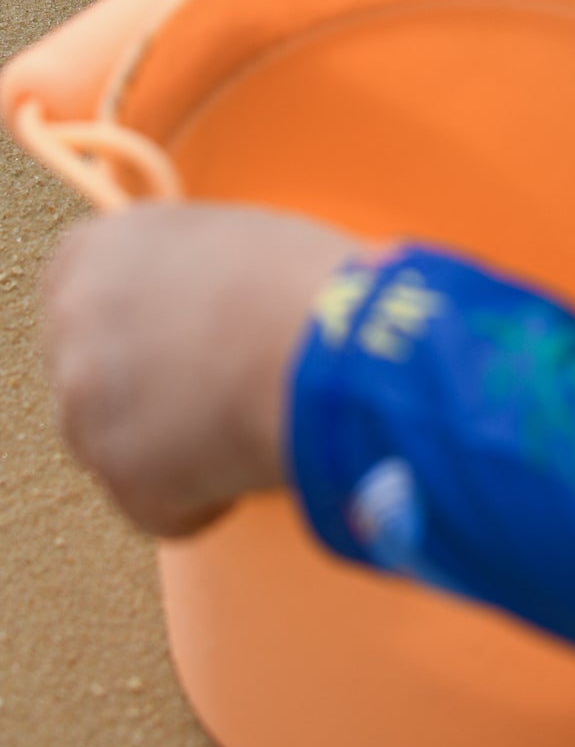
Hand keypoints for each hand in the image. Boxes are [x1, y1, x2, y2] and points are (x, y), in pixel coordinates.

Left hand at [43, 203, 356, 538]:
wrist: (332, 346)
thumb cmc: (301, 285)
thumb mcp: (224, 241)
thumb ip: (178, 272)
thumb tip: (185, 307)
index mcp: (92, 251)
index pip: (84, 306)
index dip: (145, 333)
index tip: (185, 345)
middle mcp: (71, 321)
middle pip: (97, 381)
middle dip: (151, 395)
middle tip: (222, 386)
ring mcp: (83, 402)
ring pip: (122, 448)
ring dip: (177, 448)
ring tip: (248, 416)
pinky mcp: (117, 475)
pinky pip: (158, 506)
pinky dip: (204, 498)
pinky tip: (250, 456)